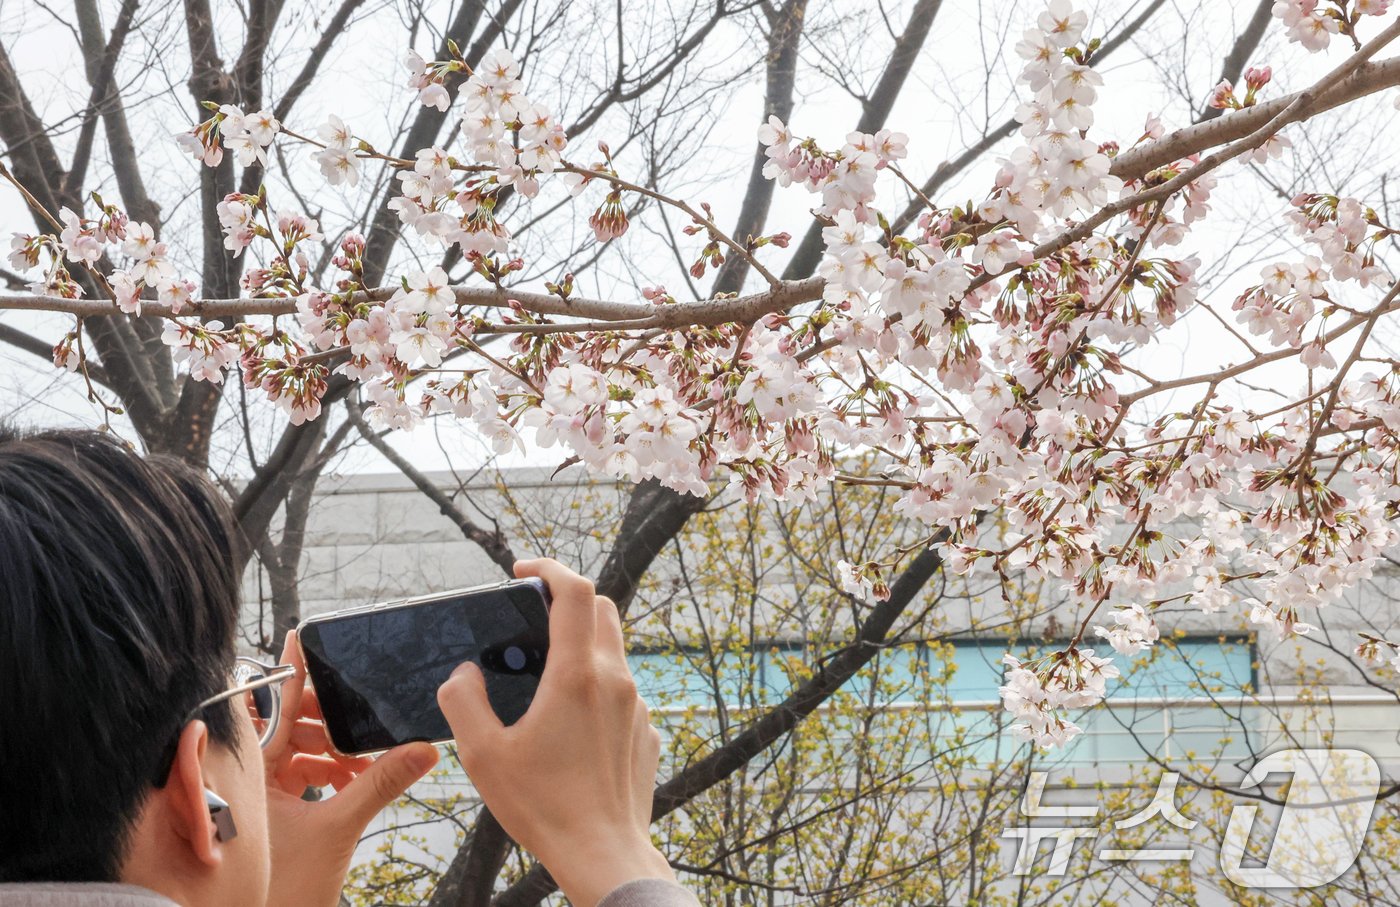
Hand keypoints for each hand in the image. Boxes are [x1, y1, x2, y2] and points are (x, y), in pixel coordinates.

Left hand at [262, 630, 438, 906]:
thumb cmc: (280, 889)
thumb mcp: (338, 828)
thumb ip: (380, 783)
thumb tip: (423, 749)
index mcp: (248, 772)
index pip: (275, 706)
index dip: (293, 670)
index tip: (302, 635)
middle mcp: (245, 779)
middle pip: (289, 726)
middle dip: (329, 725)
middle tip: (358, 726)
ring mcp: (254, 798)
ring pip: (295, 752)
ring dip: (331, 754)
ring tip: (361, 767)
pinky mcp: (266, 815)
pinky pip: (297, 777)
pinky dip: (325, 776)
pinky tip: (351, 785)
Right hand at [438, 559, 672, 906]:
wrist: (604, 855)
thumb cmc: (545, 807)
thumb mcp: (484, 755)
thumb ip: (464, 702)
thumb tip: (463, 674)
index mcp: (576, 675)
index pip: (574, 590)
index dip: (548, 567)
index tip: (523, 570)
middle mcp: (615, 681)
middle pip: (602, 609)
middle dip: (568, 600)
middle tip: (533, 617)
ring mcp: (637, 706)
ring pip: (614, 651)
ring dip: (583, 646)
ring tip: (545, 678)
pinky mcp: (646, 731)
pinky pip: (622, 691)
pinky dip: (597, 686)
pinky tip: (569, 724)